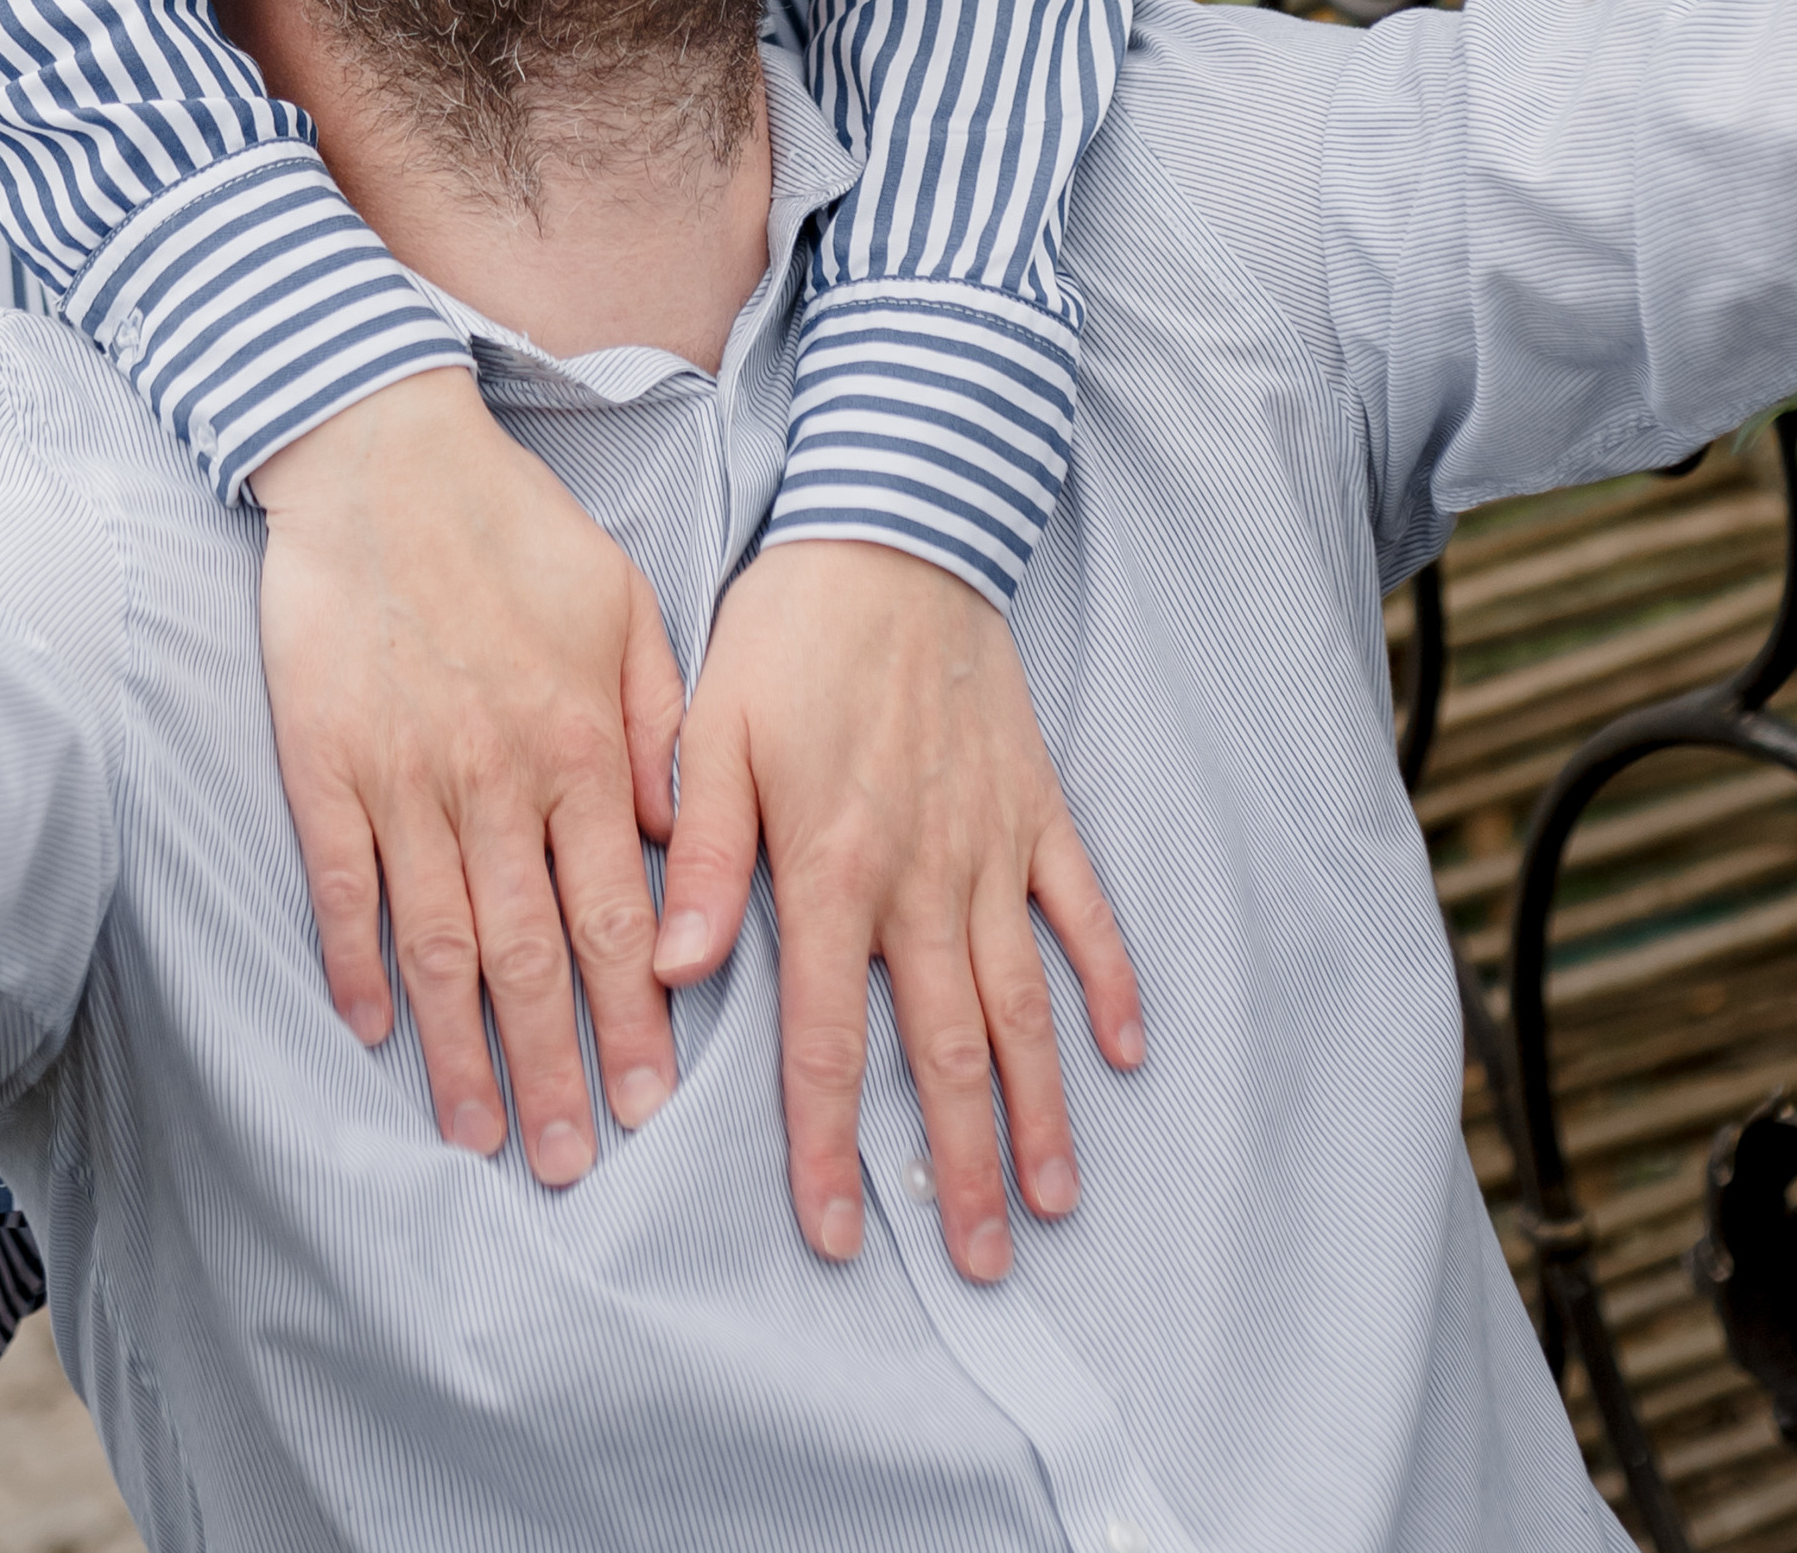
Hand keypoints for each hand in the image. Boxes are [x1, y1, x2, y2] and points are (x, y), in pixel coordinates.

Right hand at [253, 369, 685, 1182]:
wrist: (383, 457)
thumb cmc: (515, 528)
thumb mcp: (625, 605)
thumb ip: (661, 724)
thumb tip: (678, 839)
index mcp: (580, 740)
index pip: (617, 912)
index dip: (633, 1013)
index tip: (650, 1099)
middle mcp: (498, 776)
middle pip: (531, 952)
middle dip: (555, 1067)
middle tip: (570, 1160)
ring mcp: (404, 775)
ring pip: (438, 942)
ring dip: (461, 1048)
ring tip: (478, 1133)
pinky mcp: (323, 762)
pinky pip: (344, 885)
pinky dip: (355, 963)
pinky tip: (371, 1029)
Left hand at [655, 541, 1142, 1282]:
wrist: (895, 528)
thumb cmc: (787, 632)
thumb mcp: (712, 732)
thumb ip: (703, 858)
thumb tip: (671, 973)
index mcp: (830, 865)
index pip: (823, 1039)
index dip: (829, 1145)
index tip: (841, 1234)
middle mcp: (920, 874)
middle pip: (944, 1050)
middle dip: (962, 1167)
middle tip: (980, 1267)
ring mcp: (990, 844)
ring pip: (1021, 1001)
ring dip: (1042, 1106)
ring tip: (1056, 1199)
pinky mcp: (1036, 804)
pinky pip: (1082, 908)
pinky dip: (1109, 979)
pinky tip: (1125, 1051)